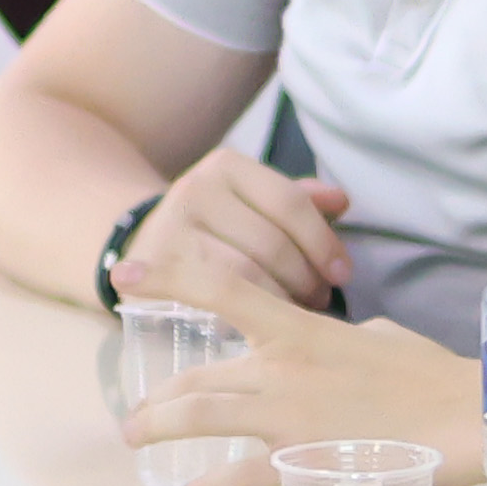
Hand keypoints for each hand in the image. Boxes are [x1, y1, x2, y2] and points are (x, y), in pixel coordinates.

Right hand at [124, 143, 351, 315]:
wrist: (143, 241)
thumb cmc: (216, 225)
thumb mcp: (252, 202)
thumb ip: (295, 201)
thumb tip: (341, 201)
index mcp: (227, 166)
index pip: (290, 203)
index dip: (322, 242)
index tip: (343, 274)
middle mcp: (196, 188)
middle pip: (271, 242)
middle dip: (305, 277)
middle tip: (321, 299)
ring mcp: (172, 228)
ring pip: (245, 273)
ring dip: (281, 298)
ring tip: (299, 311)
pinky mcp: (157, 268)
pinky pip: (216, 297)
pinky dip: (248, 311)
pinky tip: (264, 320)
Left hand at [124, 280, 484, 479]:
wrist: (469, 418)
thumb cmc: (433, 374)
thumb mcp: (380, 336)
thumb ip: (338, 338)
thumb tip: (333, 345)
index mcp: (301, 330)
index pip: (224, 292)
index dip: (169, 279)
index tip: (125, 276)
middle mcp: (282, 369)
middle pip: (198, 375)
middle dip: (158, 395)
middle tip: (139, 412)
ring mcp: (289, 418)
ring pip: (201, 418)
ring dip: (161, 429)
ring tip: (138, 441)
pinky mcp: (303, 463)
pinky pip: (241, 478)